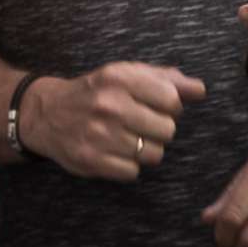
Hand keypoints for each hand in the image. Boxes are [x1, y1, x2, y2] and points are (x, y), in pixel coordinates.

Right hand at [21, 62, 206, 180]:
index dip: (170, 107)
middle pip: (167, 130)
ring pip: (153, 154)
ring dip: (145, 150)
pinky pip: (133, 172)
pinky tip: (114, 151)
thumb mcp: (127, 74)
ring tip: (128, 139)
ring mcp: (100, 134)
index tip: (156, 107)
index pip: (172, 100)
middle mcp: (110, 105)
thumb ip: (166, 79)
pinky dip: (128, 165)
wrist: (48, 113)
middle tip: (141, 124)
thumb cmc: (97, 92)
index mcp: (120, 78)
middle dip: (159, 130)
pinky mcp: (91, 160)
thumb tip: (200, 90)